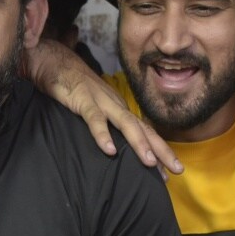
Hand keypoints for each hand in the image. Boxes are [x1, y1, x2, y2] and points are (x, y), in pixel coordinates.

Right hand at [25, 38, 181, 175]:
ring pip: (125, 124)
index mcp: (120, 110)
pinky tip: (109, 150)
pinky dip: (102, 134)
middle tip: (176, 170)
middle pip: (144, 129)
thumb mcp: (96, 110)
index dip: (160, 150)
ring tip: (149, 162)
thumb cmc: (76, 90)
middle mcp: (116, 106)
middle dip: (161, 150)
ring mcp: (101, 102)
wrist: (57, 64)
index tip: (171, 170)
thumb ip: (107, 126)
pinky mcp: (83, 100)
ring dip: (139, 143)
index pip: (145, 132)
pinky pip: (95, 119)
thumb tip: (116, 151)